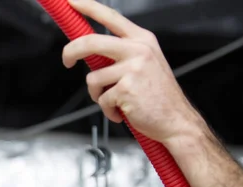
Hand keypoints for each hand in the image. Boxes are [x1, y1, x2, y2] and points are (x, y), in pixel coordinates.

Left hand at [62, 0, 202, 143]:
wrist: (176, 120)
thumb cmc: (157, 96)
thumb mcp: (144, 63)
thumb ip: (119, 53)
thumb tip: (88, 51)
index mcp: (142, 40)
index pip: (110, 16)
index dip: (87, 7)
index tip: (71, 2)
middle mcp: (138, 49)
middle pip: (90, 42)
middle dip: (70, 52)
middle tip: (67, 61)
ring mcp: (133, 68)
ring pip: (92, 79)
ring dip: (97, 95)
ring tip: (115, 101)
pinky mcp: (126, 88)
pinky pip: (101, 100)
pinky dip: (108, 110)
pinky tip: (123, 111)